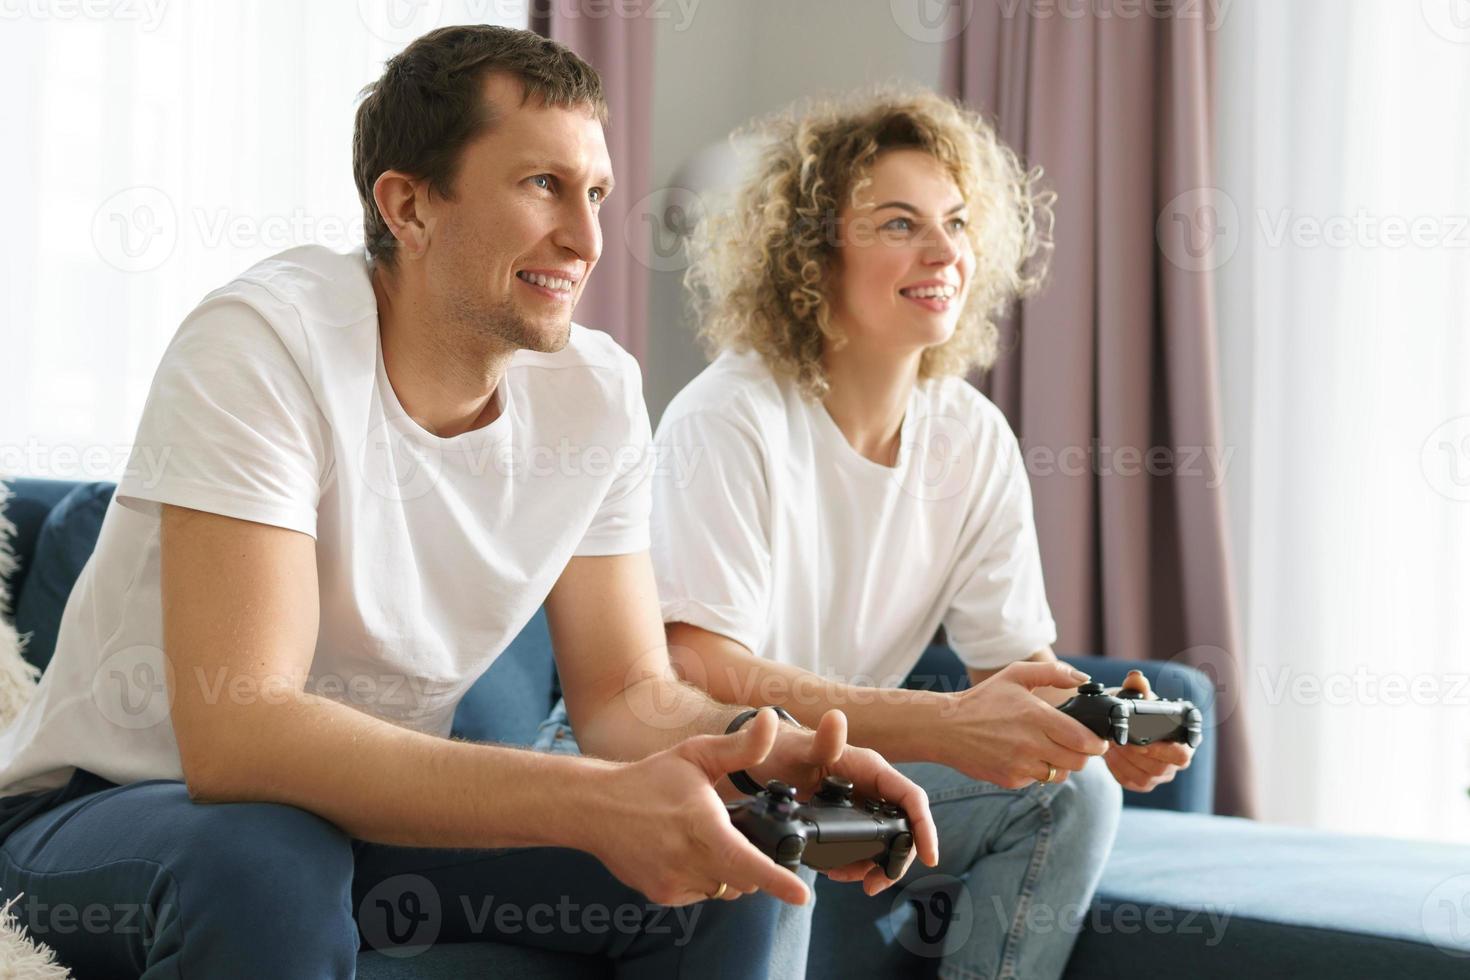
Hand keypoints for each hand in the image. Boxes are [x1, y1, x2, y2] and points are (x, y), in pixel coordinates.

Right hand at [588, 709, 811, 906]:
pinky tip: (685, 852)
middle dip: (753, 861)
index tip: (801, 896)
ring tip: (704, 838)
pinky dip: (704, 877)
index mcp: (699, 822)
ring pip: (725, 888)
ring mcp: (673, 880)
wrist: (594, 808)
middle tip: (736, 831)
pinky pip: (702, 894)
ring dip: (728, 870)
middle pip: (745, 877)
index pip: (743, 858)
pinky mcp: (663, 895)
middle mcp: (686, 857)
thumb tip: (771, 720)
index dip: (776, 880)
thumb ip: (740, 746)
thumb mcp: (696, 754)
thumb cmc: (649, 778)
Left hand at [743, 708, 939, 894]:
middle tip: (873, 885)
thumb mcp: (802, 748)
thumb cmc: (784, 748)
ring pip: (886, 841)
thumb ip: (822, 739)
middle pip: (904, 827)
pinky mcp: (849, 818)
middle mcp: (873, 787)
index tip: (931, 858)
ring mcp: (863, 804)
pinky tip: (838, 872)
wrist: (764, 759)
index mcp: (872, 769)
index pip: (911, 798)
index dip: (925, 828)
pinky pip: (865, 844)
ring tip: (850, 880)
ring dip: (875, 866)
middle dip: (896, 860)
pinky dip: (858, 863)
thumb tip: (837, 718)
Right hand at [937, 660, 1108, 788]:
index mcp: (1035, 716)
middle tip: (1075, 743)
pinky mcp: (1011, 780)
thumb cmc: (983, 699)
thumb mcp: (1016, 675)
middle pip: (1079, 761)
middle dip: (1084, 754)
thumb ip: (1052, 672)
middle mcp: (1030, 744)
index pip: (1082, 740)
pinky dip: (1038, 770)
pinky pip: (1038, 780)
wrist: (946, 728)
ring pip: (1061, 774)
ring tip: (1048, 748)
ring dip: (1062, 763)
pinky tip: (1025, 754)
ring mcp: (1020, 765)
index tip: (1098, 739)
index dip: (1097, 743)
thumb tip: (1084, 680)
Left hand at [1102, 670, 1195, 791]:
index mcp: (1184, 737)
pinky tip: (1111, 756)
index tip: (1144, 743)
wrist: (1118, 725)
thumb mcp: (1135, 696)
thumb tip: (1136, 678)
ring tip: (1113, 745)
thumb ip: (1137, 687)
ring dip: (1126, 760)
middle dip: (1138, 754)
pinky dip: (1118, 769)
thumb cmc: (1134, 710)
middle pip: (1163, 767)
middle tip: (1122, 741)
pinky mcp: (1146, 783)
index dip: (1166, 751)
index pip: (1184, 752)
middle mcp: (1179, 758)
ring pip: (1147, 776)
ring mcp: (1163, 774)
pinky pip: (1133, 782)